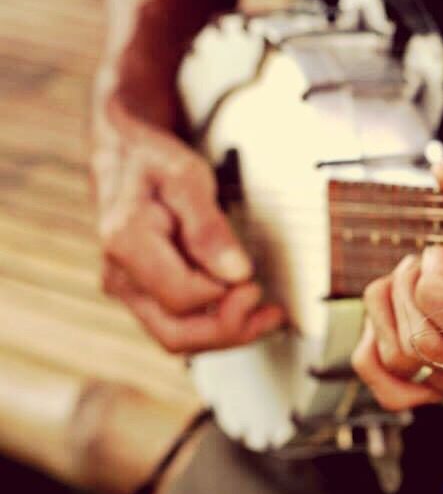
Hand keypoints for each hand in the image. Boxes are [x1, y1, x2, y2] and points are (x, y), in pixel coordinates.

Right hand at [93, 97, 283, 352]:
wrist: (125, 156)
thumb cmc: (155, 162)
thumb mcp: (187, 179)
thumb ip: (209, 227)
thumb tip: (236, 273)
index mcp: (127, 244)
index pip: (183, 298)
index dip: (224, 295)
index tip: (252, 277)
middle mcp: (121, 277)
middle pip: (176, 334)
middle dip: (230, 330)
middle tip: (270, 310)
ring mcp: (129, 290)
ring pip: (177, 338)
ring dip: (226, 334)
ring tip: (268, 315)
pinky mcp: (143, 295)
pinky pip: (179, 325)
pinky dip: (215, 324)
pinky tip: (246, 310)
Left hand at [352, 142, 442, 410]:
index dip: (438, 283)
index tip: (441, 251)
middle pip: (428, 344)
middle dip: (409, 288)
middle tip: (423, 259)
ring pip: (404, 362)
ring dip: (388, 310)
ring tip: (407, 278)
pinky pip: (391, 390)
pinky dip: (374, 348)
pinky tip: (390, 313)